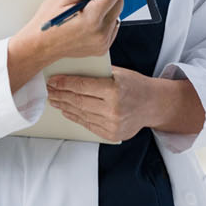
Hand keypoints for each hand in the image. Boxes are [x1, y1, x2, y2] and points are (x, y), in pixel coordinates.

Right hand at [13, 0, 122, 63]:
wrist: (40, 46)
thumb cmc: (48, 21)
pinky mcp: (102, 48)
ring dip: (105, 10)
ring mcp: (102, 42)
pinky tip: (88, 22)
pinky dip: (104, 22)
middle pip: (118, 4)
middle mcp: (100, 32)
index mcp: (91, 18)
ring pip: (116, 15)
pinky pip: (112, 28)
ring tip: (85, 12)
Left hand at [46, 67, 161, 142]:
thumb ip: (98, 74)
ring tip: (55, 100)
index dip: (64, 83)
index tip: (53, 81)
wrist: (155, 105)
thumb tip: (72, 72)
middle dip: (61, 95)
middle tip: (50, 90)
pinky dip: (75, 117)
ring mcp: (112, 124)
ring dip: (65, 106)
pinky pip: (88, 124)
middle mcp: (113, 109)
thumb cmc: (137, 86)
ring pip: (80, 114)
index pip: (82, 86)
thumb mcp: (120, 73)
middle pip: (78, 101)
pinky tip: (67, 110)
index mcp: (115, 90)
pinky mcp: (111, 134)